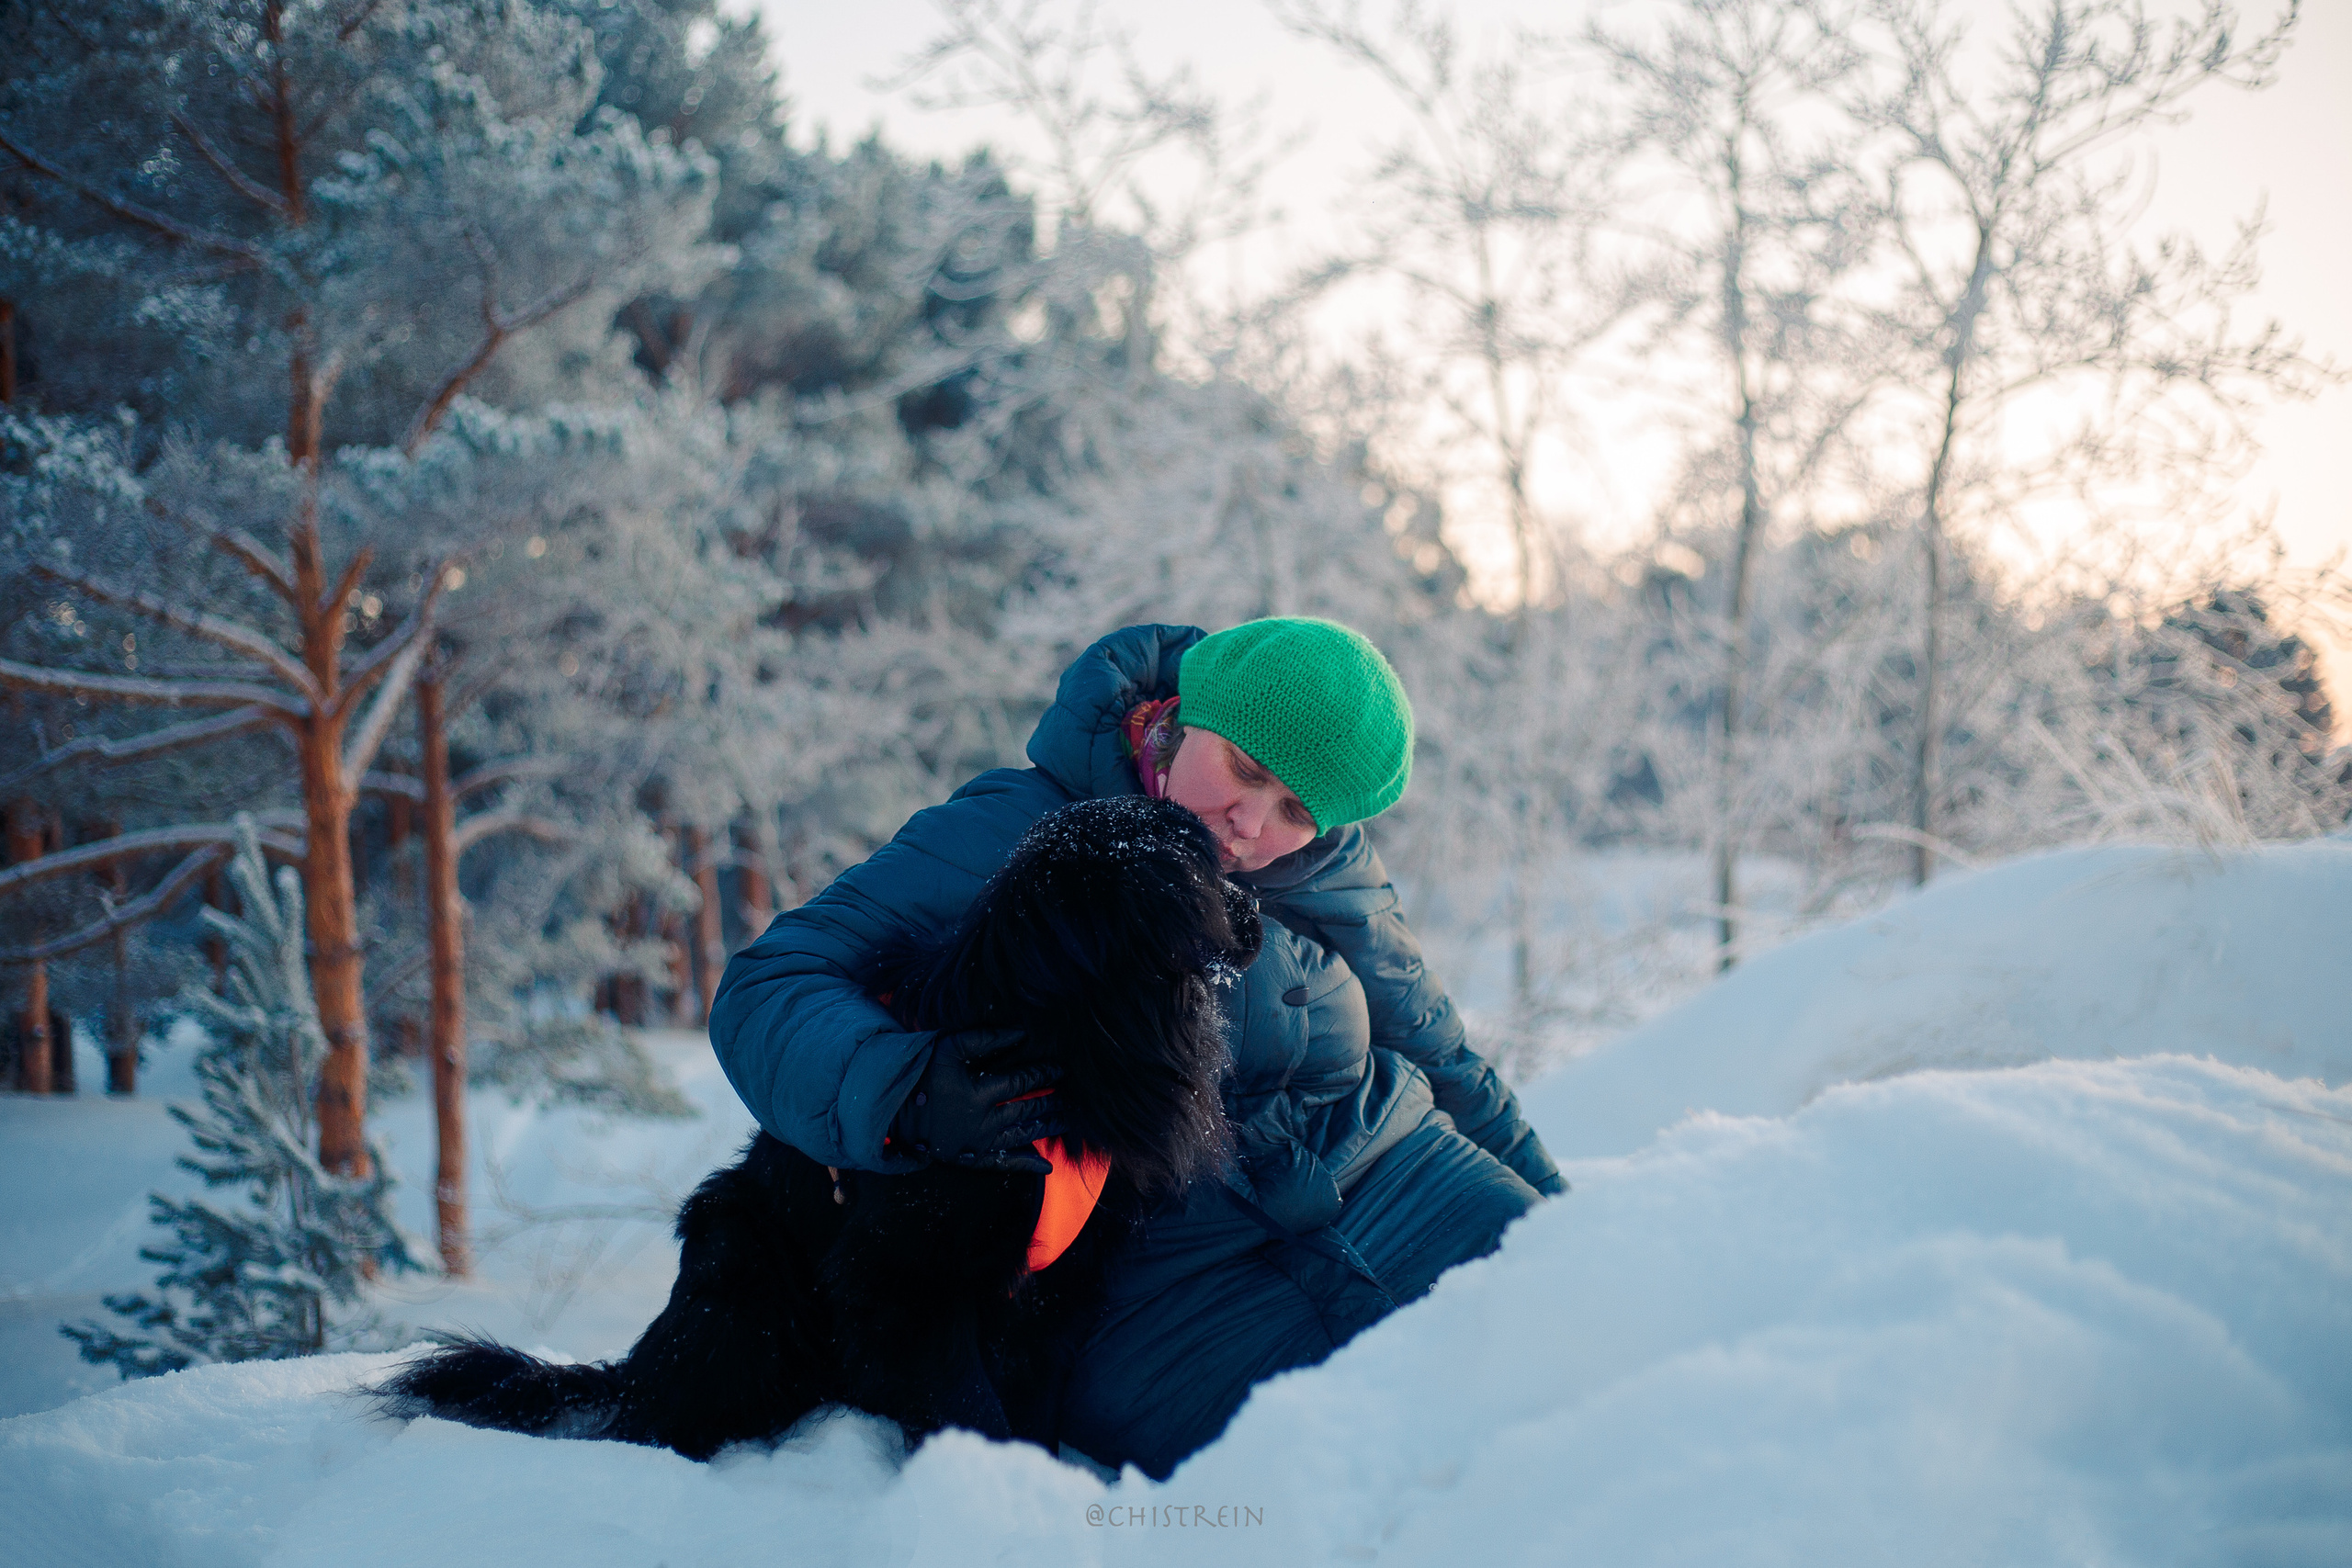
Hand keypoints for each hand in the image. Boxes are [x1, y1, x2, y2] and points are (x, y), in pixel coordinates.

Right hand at [892, 1028, 1062, 1173]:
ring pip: (1020, 1135)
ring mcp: (976, 1142)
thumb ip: (984, 1039)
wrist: (888, 1106)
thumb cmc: (920, 1071)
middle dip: (1051, 1102)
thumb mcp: (948, 1047)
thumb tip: (1021, 1034)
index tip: (1060, 1070)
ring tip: (1066, 1122)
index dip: (1043, 1074)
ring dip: (1046, 1129)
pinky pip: (1001, 1164)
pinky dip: (1025, 1166)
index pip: (1021, 1081)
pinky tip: (1046, 1167)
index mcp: (977, 1092)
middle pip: (1026, 1110)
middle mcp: (981, 1121)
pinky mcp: (968, 1157)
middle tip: (1071, 1098)